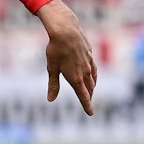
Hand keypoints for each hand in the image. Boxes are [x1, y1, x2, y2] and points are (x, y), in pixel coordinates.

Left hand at [39, 0, 97, 115]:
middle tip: (88, 103)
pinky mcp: (90, 54)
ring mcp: (89, 62)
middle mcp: (84, 72)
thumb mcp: (52, 68)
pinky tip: (92, 73)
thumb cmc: (56, 49)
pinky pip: (94, 68)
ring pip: (93, 78)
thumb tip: (50, 99)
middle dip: (89, 97)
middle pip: (90, 88)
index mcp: (75, 78)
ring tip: (91, 90)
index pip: (83, 96)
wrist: (66, 30)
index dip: (87, 106)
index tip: (91, 113)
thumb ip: (53, 84)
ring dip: (92, 86)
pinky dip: (93, 74)